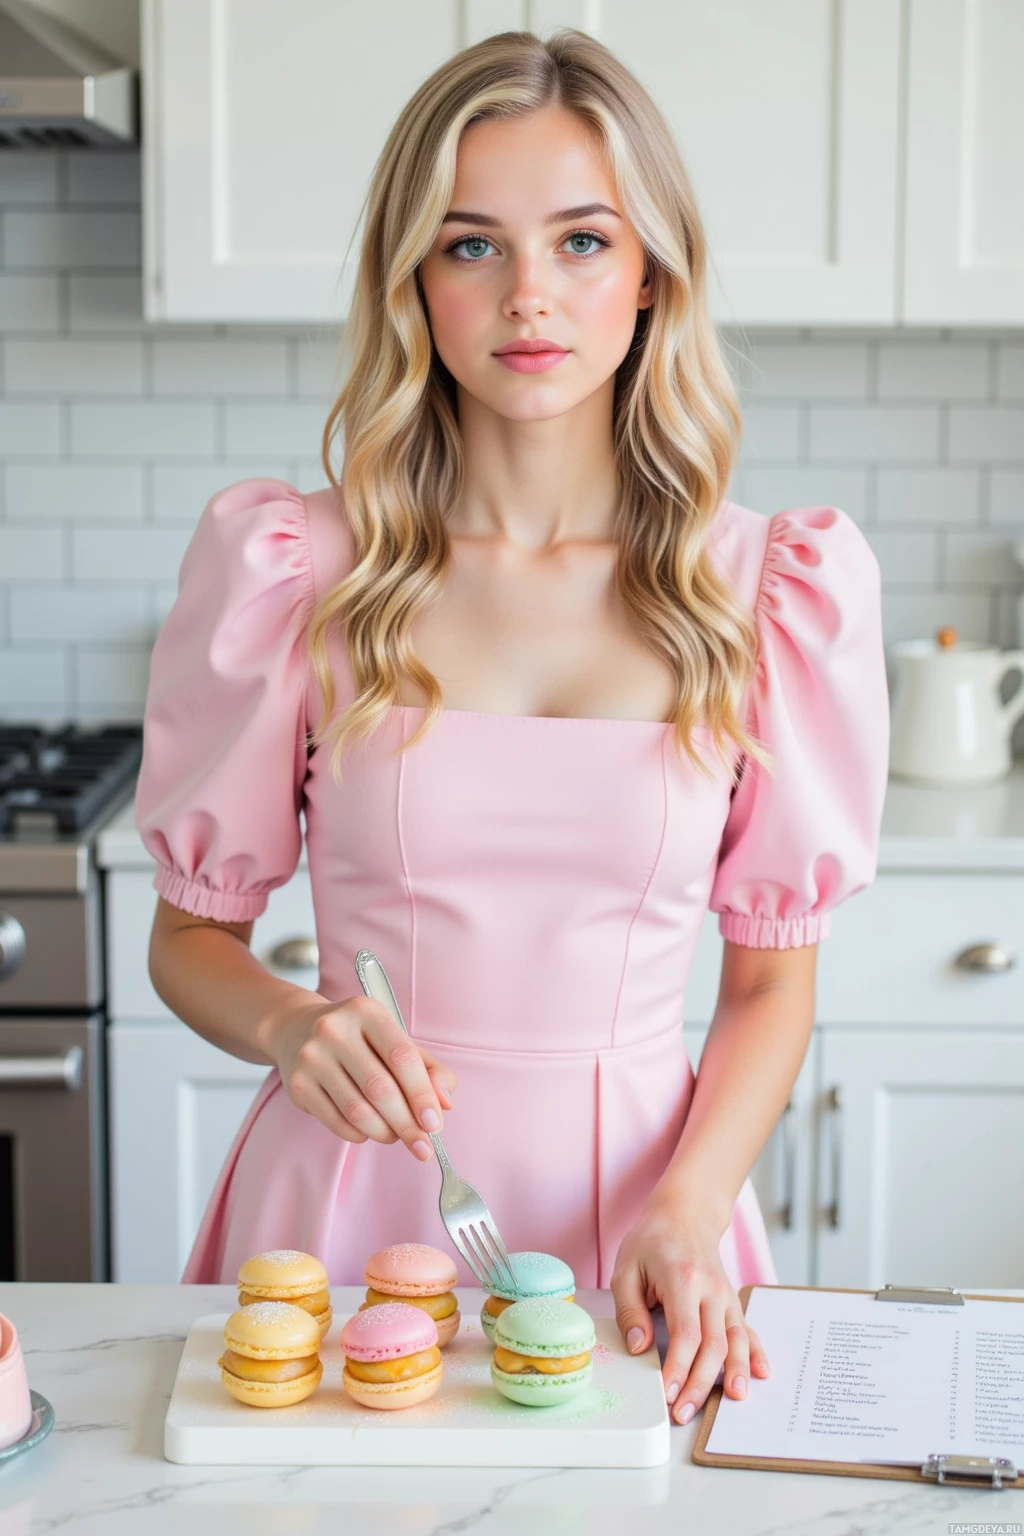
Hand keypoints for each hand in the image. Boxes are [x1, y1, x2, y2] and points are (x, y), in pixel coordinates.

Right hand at [267, 995, 457, 1160]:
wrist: (296, 1030)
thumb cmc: (358, 1039)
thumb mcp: (394, 1040)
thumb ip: (427, 1069)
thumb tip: (444, 1103)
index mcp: (367, 1012)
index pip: (402, 1057)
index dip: (422, 1095)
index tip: (435, 1124)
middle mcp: (335, 1030)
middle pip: (380, 1088)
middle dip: (407, 1124)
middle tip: (422, 1146)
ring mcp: (312, 1057)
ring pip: (358, 1111)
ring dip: (384, 1133)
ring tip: (395, 1135)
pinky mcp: (297, 1085)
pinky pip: (337, 1123)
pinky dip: (360, 1135)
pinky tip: (368, 1130)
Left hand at [610, 1191, 769, 1424]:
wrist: (685, 1214)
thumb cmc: (652, 1241)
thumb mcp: (626, 1269)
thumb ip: (630, 1311)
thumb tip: (640, 1349)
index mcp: (683, 1279)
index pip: (686, 1334)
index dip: (679, 1369)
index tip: (666, 1393)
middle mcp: (712, 1289)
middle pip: (713, 1345)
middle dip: (700, 1384)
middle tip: (683, 1413)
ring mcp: (726, 1296)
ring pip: (735, 1340)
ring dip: (734, 1374)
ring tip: (733, 1402)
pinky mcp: (732, 1301)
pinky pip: (747, 1329)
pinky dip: (755, 1352)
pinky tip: (761, 1373)